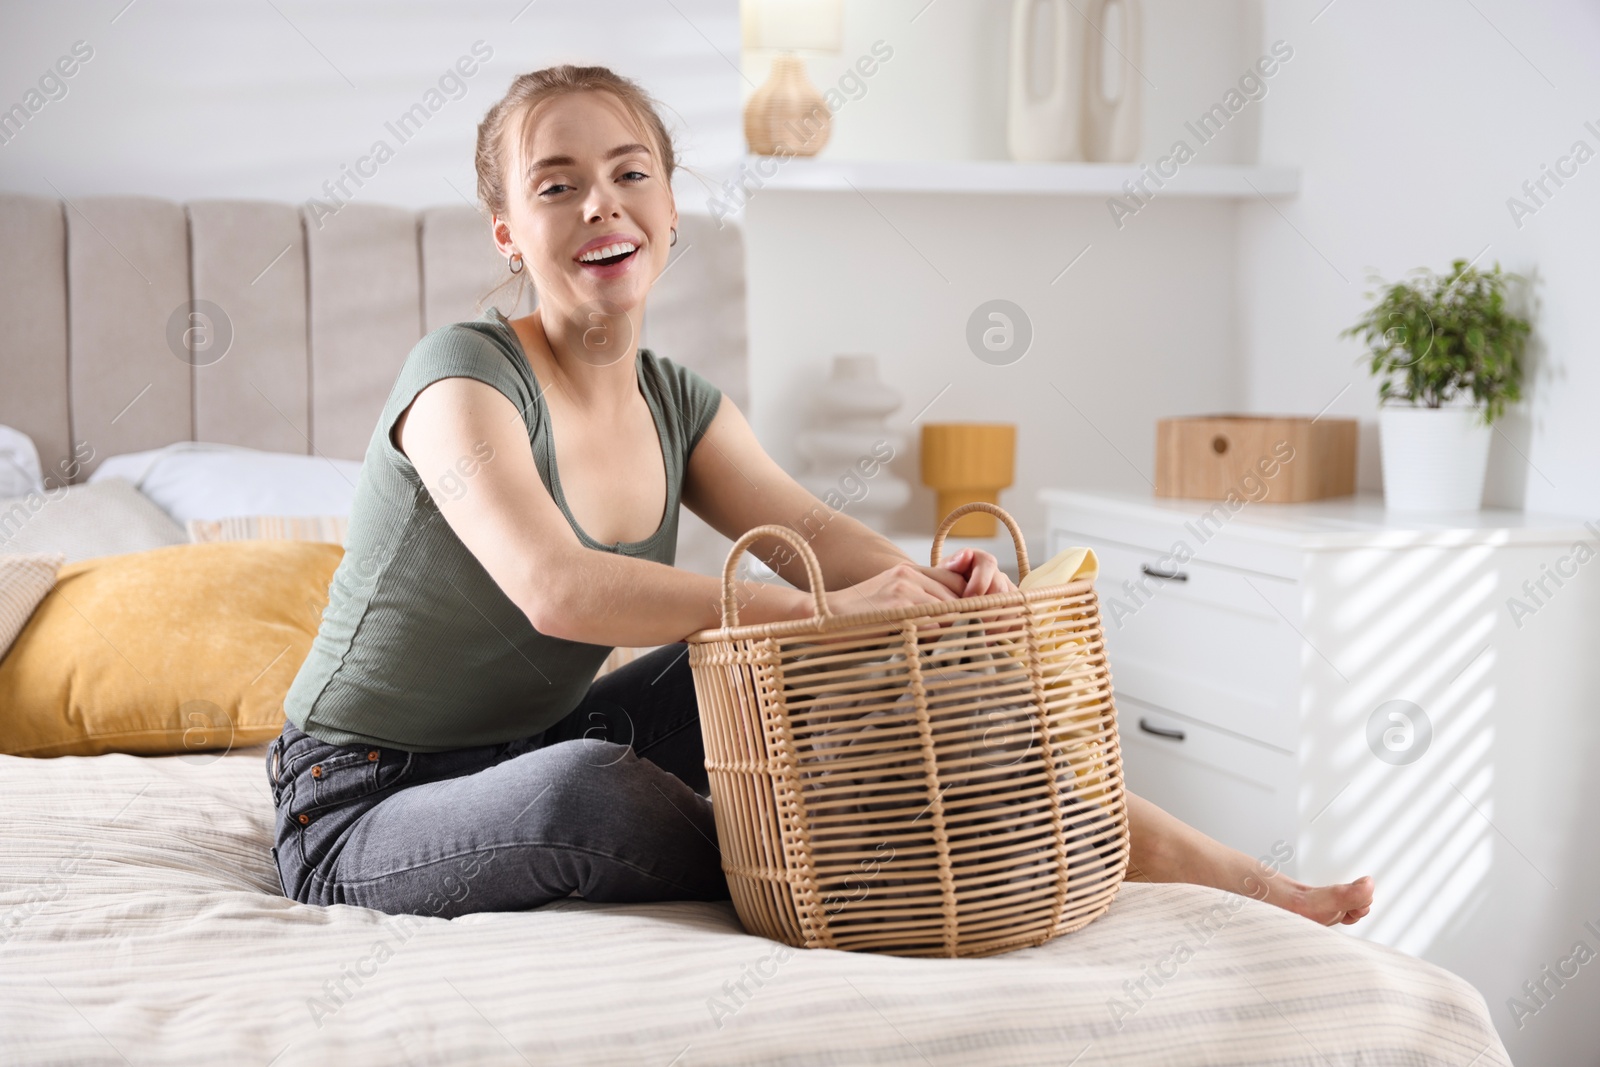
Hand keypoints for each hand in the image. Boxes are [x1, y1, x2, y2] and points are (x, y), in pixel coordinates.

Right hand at [808, 561, 966, 645]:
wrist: (821, 616)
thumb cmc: (855, 618)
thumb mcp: (889, 601)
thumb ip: (916, 604)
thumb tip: (948, 624)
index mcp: (908, 571)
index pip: (955, 581)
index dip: (966, 602)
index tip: (966, 623)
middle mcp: (909, 574)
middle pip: (957, 596)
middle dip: (962, 619)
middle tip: (960, 641)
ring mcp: (904, 588)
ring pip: (949, 610)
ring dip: (950, 631)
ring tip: (942, 648)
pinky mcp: (897, 606)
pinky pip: (933, 624)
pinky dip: (936, 639)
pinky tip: (927, 650)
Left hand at [923, 547, 1023, 646]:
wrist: (947, 601)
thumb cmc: (943, 587)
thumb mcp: (942, 574)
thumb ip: (951, 565)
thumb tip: (966, 555)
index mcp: (981, 560)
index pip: (988, 564)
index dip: (979, 583)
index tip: (966, 599)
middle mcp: (997, 574)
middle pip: (1001, 588)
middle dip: (987, 608)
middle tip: (974, 623)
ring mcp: (1008, 592)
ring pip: (1013, 604)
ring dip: (998, 622)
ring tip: (983, 636)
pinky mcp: (1013, 608)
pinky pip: (1019, 617)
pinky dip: (1007, 630)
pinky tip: (992, 640)